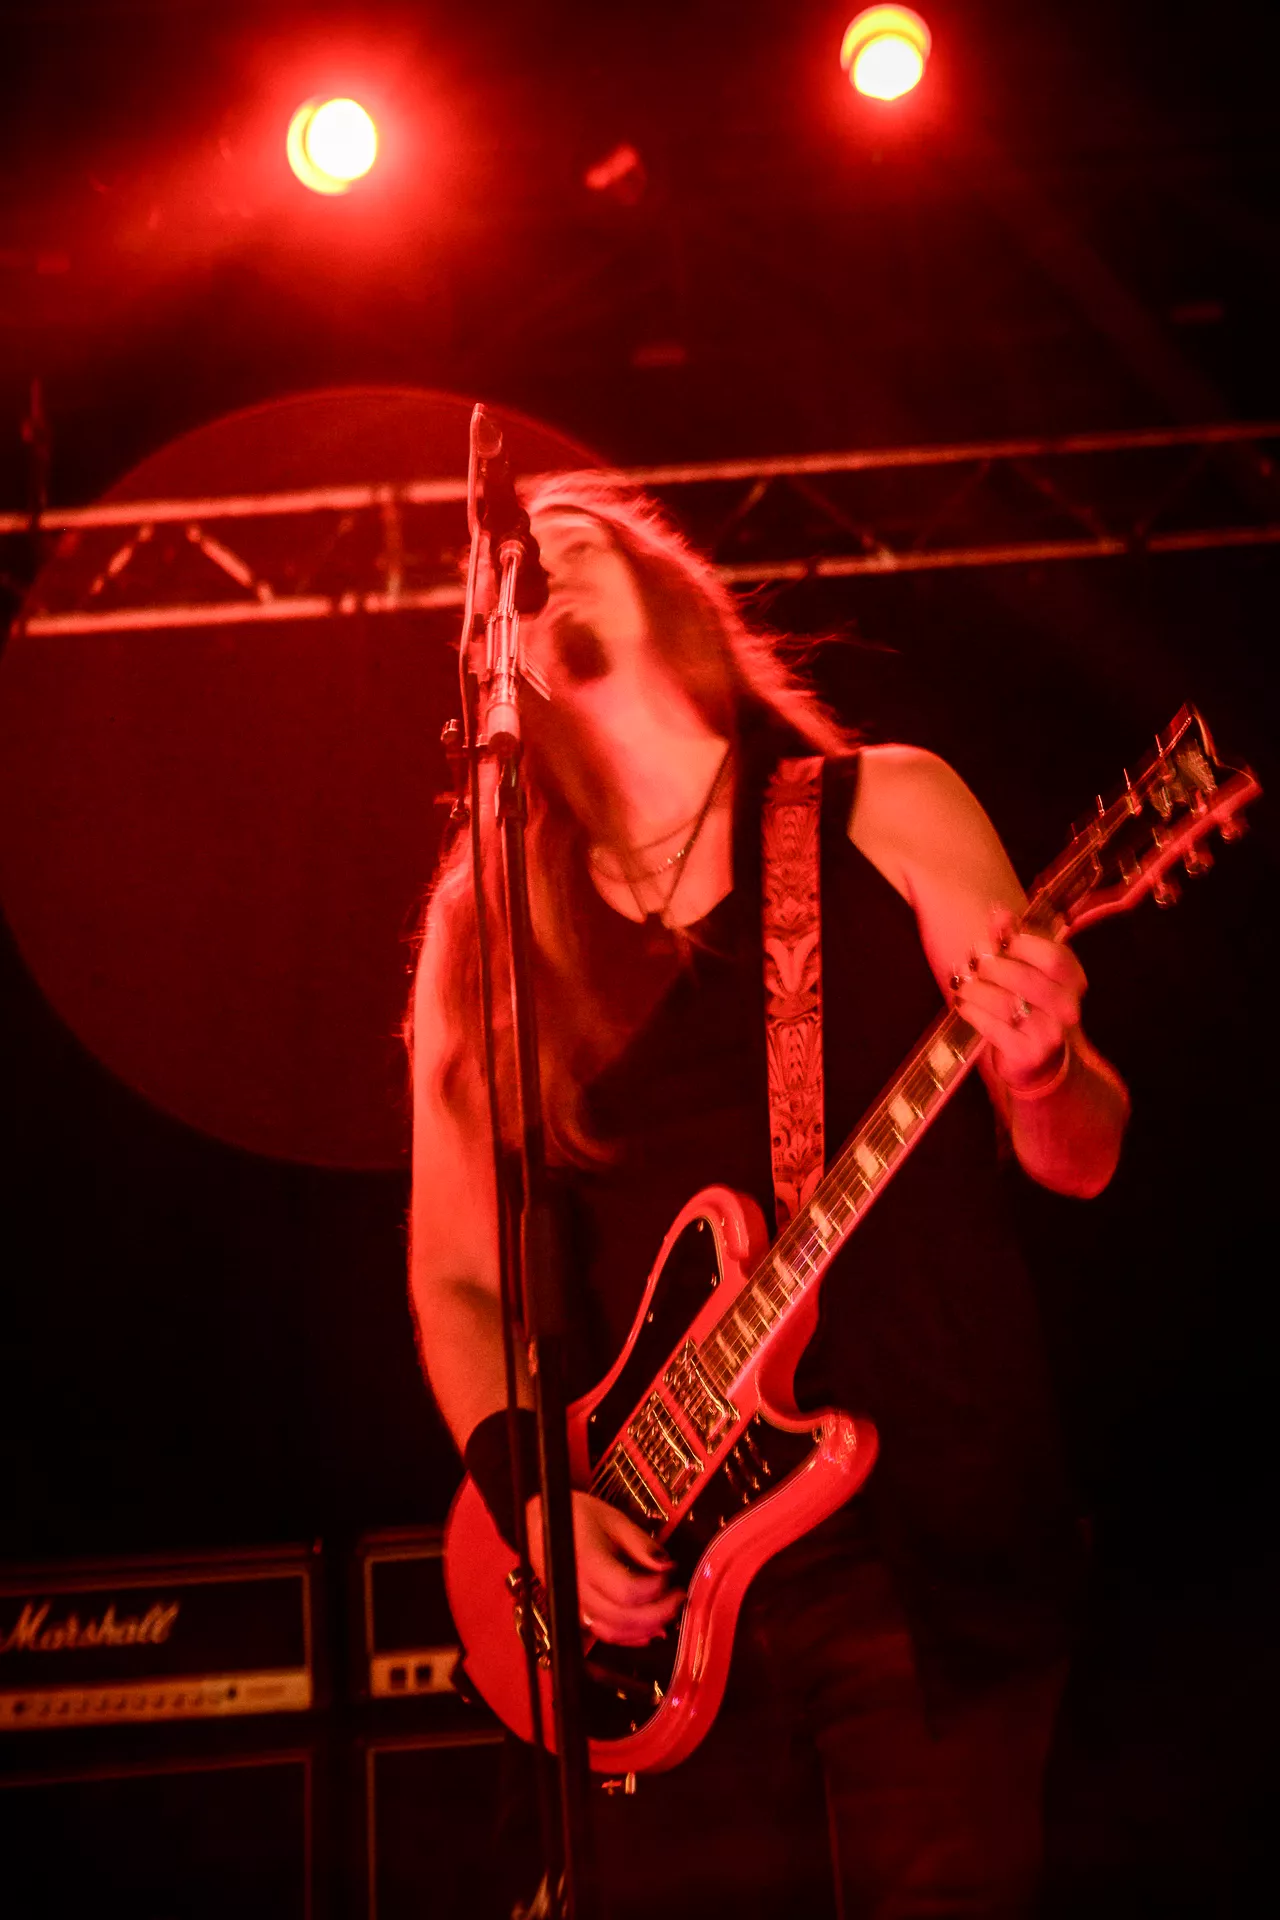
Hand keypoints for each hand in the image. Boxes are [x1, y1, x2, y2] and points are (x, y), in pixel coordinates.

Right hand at [525, 1490, 683, 1647]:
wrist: (538, 1521)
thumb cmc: (577, 1515)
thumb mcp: (612, 1517)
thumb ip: (640, 1543)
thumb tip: (667, 1565)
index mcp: (587, 1563)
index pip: (627, 1591)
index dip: (656, 1588)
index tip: (671, 1573)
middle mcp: (578, 1590)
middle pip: (624, 1618)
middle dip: (659, 1611)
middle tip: (678, 1595)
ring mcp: (574, 1605)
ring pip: (614, 1632)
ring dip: (646, 1628)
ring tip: (668, 1612)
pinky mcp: (575, 1613)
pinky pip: (603, 1634)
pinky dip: (629, 1638)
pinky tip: (649, 1631)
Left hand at [955, 906, 1084, 1091]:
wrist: (1036, 1057)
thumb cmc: (1029, 1002)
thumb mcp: (1027, 965)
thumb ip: (1013, 937)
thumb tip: (999, 913)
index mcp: (1073, 980)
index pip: (1053, 957)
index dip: (1022, 944)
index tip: (997, 939)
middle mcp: (1067, 1008)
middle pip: (1025, 979)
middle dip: (992, 965)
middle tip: (972, 959)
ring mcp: (1049, 1034)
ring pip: (1004, 1003)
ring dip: (975, 988)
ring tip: (961, 981)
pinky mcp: (1026, 1053)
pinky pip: (992, 1026)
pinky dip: (971, 1011)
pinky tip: (962, 1003)